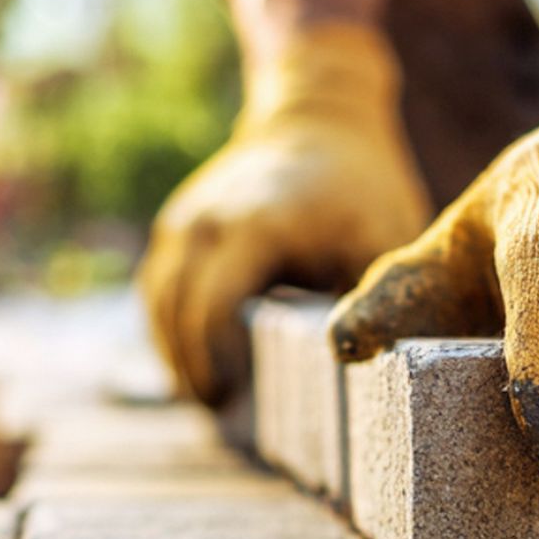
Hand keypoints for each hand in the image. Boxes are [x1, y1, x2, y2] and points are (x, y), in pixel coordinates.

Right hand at [141, 22, 429, 403]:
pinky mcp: (177, 225)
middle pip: (176, 317)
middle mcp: (207, 221)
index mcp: (256, 226)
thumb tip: (354, 377)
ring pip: (157, 306)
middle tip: (227, 421)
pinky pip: (157, 289)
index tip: (244, 411)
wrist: (319, 117)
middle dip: (196, 374)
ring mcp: (184, 220)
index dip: (221, 368)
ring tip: (211, 400)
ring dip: (176, 356)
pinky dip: (169, 330)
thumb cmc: (361, 189)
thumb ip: (369, 307)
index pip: (214, 313)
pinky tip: (197, 364)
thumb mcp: (382, 244)